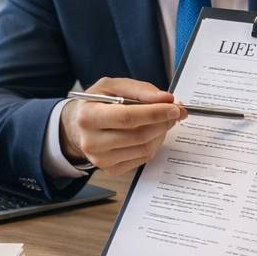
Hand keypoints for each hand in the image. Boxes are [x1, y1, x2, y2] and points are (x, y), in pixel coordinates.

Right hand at [59, 77, 186, 174]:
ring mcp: (100, 159)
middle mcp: (91, 142)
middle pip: (138, 135)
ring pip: (144, 149)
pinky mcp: (111, 169)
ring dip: (161, 133)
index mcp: (88, 117)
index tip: (175, 108)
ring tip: (164, 120)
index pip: (126, 117)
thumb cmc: (98, 103)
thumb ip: (139, 89)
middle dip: (163, 122)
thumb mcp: (111, 86)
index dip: (154, 113)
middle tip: (176, 112)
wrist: (80, 126)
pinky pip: (142, 158)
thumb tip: (165, 99)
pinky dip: (154, 144)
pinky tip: (153, 133)